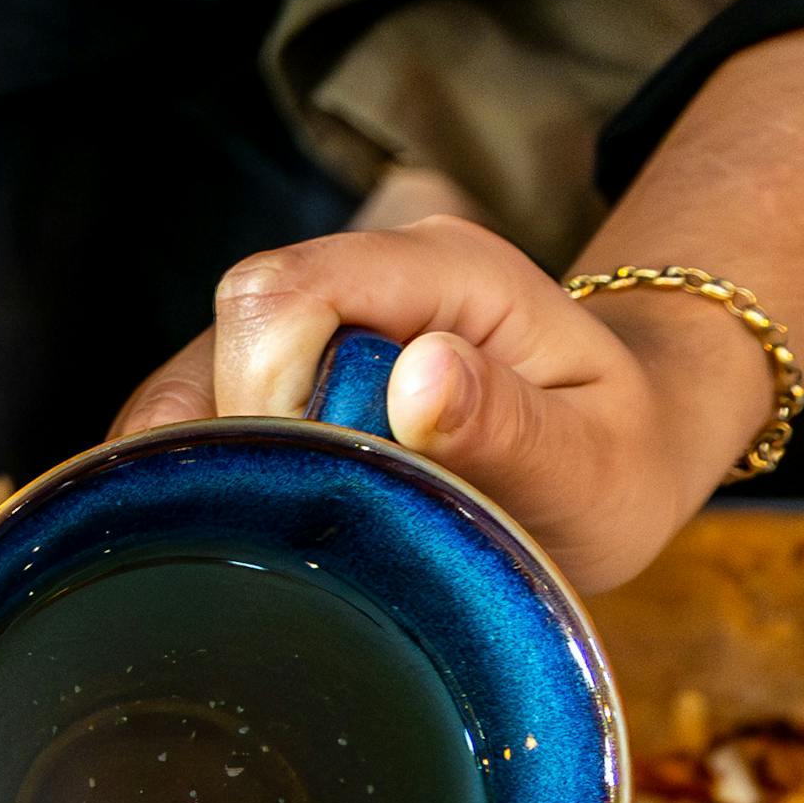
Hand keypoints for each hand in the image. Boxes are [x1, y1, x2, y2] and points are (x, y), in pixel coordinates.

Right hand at [110, 215, 773, 592]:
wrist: (613, 453)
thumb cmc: (611, 464)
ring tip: (286, 533)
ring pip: (191, 377)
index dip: (263, 390)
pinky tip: (257, 525)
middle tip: (310, 524)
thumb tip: (422, 376)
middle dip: (237, 441)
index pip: (288, 292)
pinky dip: (204, 478)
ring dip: (211, 469)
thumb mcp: (595, 466)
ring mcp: (317, 321)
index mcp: (444, 269)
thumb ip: (511, 426)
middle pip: (228, 326)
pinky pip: (194, 414)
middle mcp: (366, 274)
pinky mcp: (281, 371)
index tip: (313, 486)